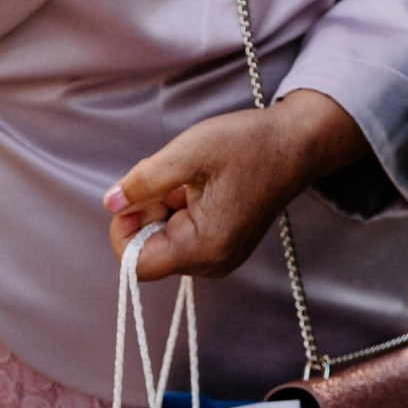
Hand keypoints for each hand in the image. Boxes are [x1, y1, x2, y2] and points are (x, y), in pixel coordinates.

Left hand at [103, 89, 367, 279]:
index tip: (140, 193)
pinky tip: (201, 186)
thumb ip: (144, 181)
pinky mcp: (224, 246)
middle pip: (149, 251)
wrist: (297, 143)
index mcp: (204, 247)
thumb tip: (110, 203)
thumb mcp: (189, 152)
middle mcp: (212, 263)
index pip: (136, 264)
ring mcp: (220, 257)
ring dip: (164, 209)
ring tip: (192, 179)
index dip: (124, 229)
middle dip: (148, 212)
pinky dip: (179, 210)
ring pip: (164, 242)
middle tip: (174, 178)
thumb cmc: (249, 144)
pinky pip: (183, 237)